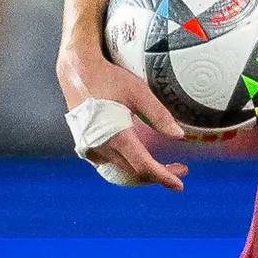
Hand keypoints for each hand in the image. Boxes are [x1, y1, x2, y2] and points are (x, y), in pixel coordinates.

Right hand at [58, 38, 187, 188]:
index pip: (144, 166)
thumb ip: (159, 115)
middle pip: (135, 173)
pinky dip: (128, 169)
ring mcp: (90, 150)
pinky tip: (141, 162)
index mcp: (115, 135)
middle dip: (159, 175)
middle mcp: (100, 148)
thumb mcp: (138, 92)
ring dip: (144, 174)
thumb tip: (179, 135)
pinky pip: (110, 168)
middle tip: (181, 169)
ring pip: (122, 174)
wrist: (77, 73)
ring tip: (165, 168)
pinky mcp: (85, 149)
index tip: (179, 184)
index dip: (164, 177)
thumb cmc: (109, 79)